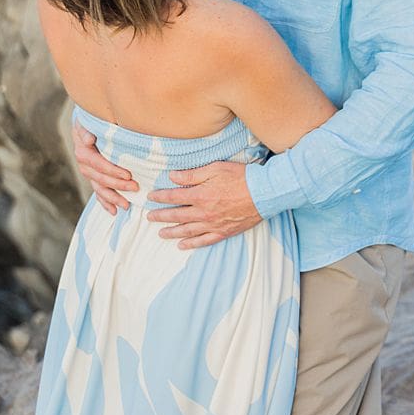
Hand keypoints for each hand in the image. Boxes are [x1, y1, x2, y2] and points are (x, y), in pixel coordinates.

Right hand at [72, 120, 135, 213]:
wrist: (87, 121)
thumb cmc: (92, 119)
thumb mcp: (88, 120)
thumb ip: (86, 129)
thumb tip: (89, 140)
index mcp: (83, 151)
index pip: (98, 164)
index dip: (112, 170)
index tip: (128, 174)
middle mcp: (84, 165)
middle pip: (100, 179)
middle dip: (117, 185)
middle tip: (135, 187)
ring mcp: (89, 173)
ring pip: (99, 188)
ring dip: (112, 198)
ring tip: (125, 205)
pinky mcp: (94, 177)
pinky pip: (98, 192)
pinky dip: (105, 202)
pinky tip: (114, 211)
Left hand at [147, 160, 261, 249]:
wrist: (264, 193)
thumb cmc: (241, 177)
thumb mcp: (215, 169)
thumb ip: (192, 175)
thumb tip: (172, 176)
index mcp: (200, 195)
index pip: (174, 196)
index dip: (160, 197)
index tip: (150, 197)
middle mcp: (204, 212)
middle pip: (177, 216)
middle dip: (161, 216)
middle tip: (149, 217)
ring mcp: (213, 224)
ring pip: (187, 231)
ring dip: (172, 232)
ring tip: (161, 233)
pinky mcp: (224, 232)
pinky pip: (204, 241)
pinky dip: (192, 244)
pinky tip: (182, 245)